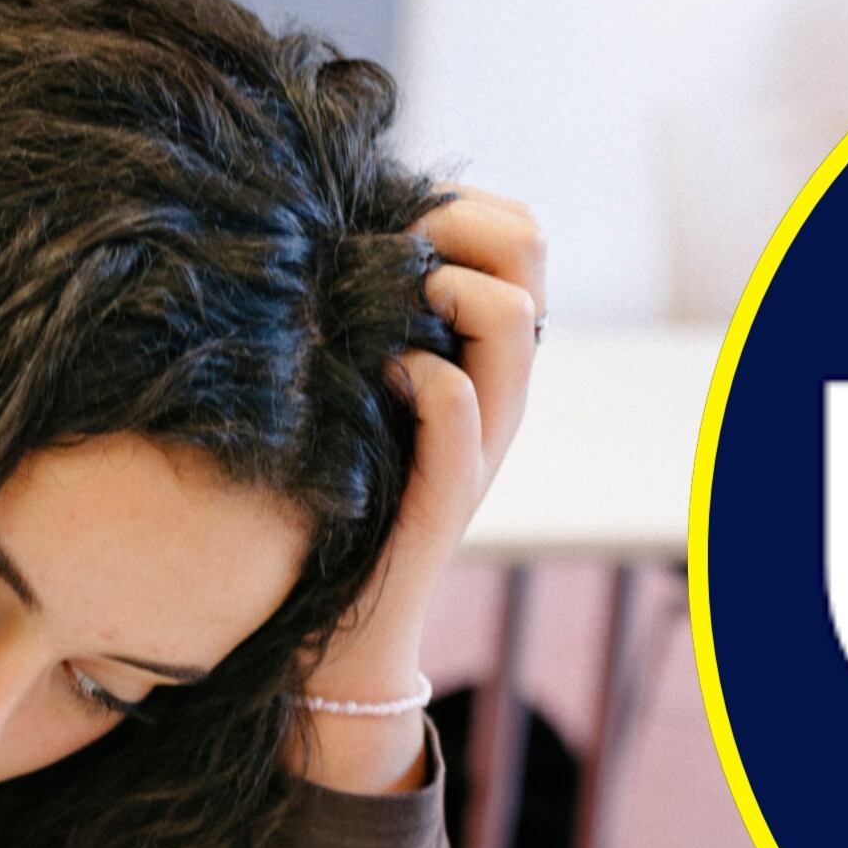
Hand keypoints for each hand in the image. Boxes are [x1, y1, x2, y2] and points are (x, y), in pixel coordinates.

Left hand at [296, 184, 546, 792]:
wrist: (336, 645)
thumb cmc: (327, 511)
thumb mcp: (345, 399)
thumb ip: (354, 327)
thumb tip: (319, 238)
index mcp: (480, 358)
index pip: (519, 232)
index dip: (463, 202)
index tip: (389, 222)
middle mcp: (497, 391)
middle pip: (529, 251)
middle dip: (457, 225)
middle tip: (387, 253)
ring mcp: (480, 444)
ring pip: (510, 319)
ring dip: (444, 290)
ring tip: (384, 317)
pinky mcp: (447, 496)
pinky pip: (461, 407)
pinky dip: (423, 379)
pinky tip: (379, 382)